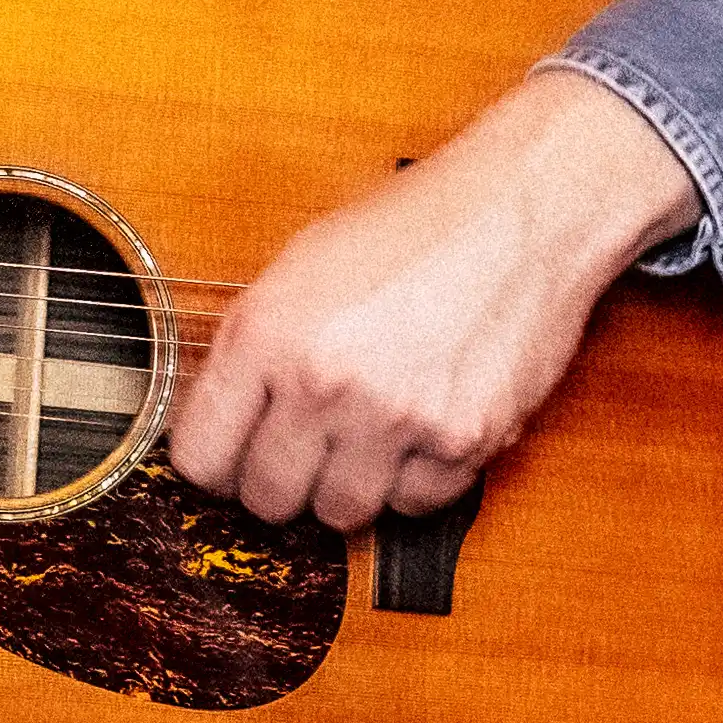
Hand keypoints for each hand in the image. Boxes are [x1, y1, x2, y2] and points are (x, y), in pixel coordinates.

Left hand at [166, 71, 697, 533]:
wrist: (522, 208)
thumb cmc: (412, 226)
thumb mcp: (300, 266)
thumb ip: (252, 351)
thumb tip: (221, 433)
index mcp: (265, 333)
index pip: (200, 461)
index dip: (217, 465)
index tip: (234, 459)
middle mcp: (322, 382)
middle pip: (268, 501)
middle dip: (280, 481)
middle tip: (303, 450)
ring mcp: (394, 417)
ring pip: (340, 514)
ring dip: (348, 485)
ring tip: (365, 435)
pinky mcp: (462, 440)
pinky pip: (414, 504)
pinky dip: (415, 480)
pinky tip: (419, 428)